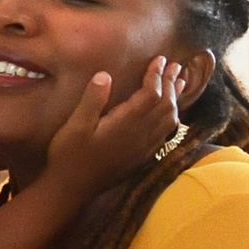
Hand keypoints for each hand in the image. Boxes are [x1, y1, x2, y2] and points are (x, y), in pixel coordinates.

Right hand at [39, 56, 186, 198]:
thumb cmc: (68, 154)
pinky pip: (166, 133)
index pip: (150, 94)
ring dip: (176, 99)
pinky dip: (172, 117)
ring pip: (170, 119)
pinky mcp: (142, 156)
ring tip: (179, 83)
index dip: (156, 75)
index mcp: (125, 123)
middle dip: (171, 83)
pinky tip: (170, 113)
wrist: (72, 189)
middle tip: (174, 65)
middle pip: (166, 105)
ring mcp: (143, 147)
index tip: (159, 59)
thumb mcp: (74, 125)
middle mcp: (140, 135)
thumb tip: (105, 74)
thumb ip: (92, 100)